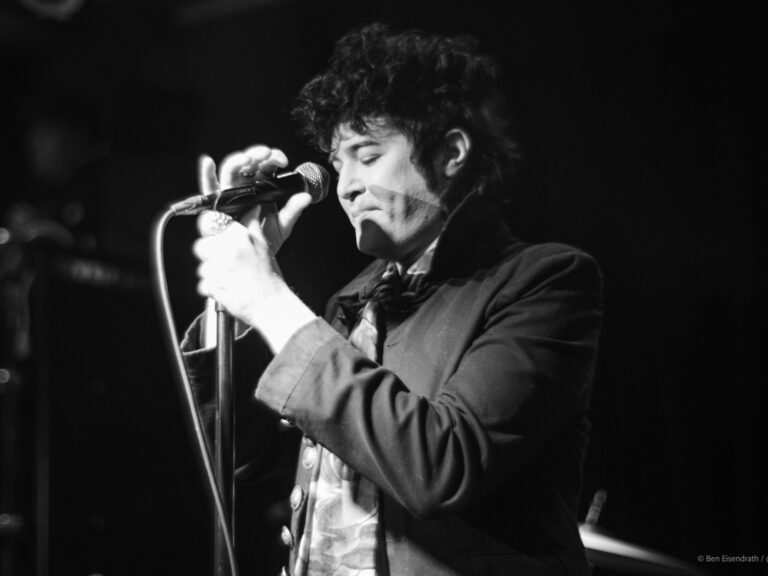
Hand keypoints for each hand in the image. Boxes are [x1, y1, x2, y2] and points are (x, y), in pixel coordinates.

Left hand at [193, 215, 315, 352]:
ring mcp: (219, 269)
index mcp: (238, 236)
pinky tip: (228, 289)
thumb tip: (253, 208)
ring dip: (212, 275)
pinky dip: (212, 289)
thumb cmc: (269, 279)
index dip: (209, 229)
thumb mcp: (264, 246)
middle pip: (200, 246)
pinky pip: (203, 285)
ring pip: (201, 268)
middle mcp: (227, 249)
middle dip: (210, 255)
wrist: (271, 305)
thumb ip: (253, 225)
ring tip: (231, 279)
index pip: (207, 220)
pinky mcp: (213, 286)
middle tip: (226, 263)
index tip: (213, 235)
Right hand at [197, 144, 312, 252]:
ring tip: (248, 158)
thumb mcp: (282, 224)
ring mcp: (230, 191)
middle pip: (249, 163)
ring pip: (231, 169)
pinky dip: (206, 173)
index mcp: (261, 185)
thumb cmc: (265, 238)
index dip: (273, 158)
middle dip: (257, 155)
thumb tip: (306, 197)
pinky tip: (208, 162)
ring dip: (238, 159)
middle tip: (267, 154)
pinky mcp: (217, 201)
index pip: (266, 165)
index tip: (283, 161)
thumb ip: (293, 209)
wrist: (252, 256)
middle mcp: (244, 184)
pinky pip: (209, 186)